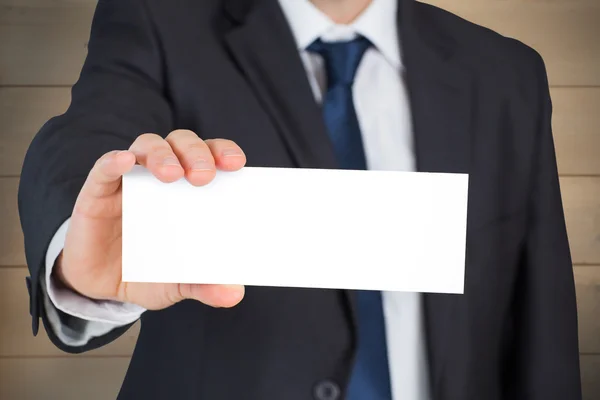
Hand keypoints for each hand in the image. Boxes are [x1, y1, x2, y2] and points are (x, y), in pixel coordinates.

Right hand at [54, 130, 245, 309]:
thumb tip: (234, 294)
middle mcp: (161, 176)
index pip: (210, 156)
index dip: (223, 152)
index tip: (237, 164)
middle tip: (203, 176)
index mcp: (189, 190)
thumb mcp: (179, 282)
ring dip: (161, 154)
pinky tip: (123, 162)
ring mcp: (129, 181)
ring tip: (172, 174)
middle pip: (181, 143)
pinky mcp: (97, 192)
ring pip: (147, 146)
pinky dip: (113, 161)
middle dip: (195, 153)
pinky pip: (103, 168)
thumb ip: (205, 284)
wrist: (101, 288)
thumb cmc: (147, 272)